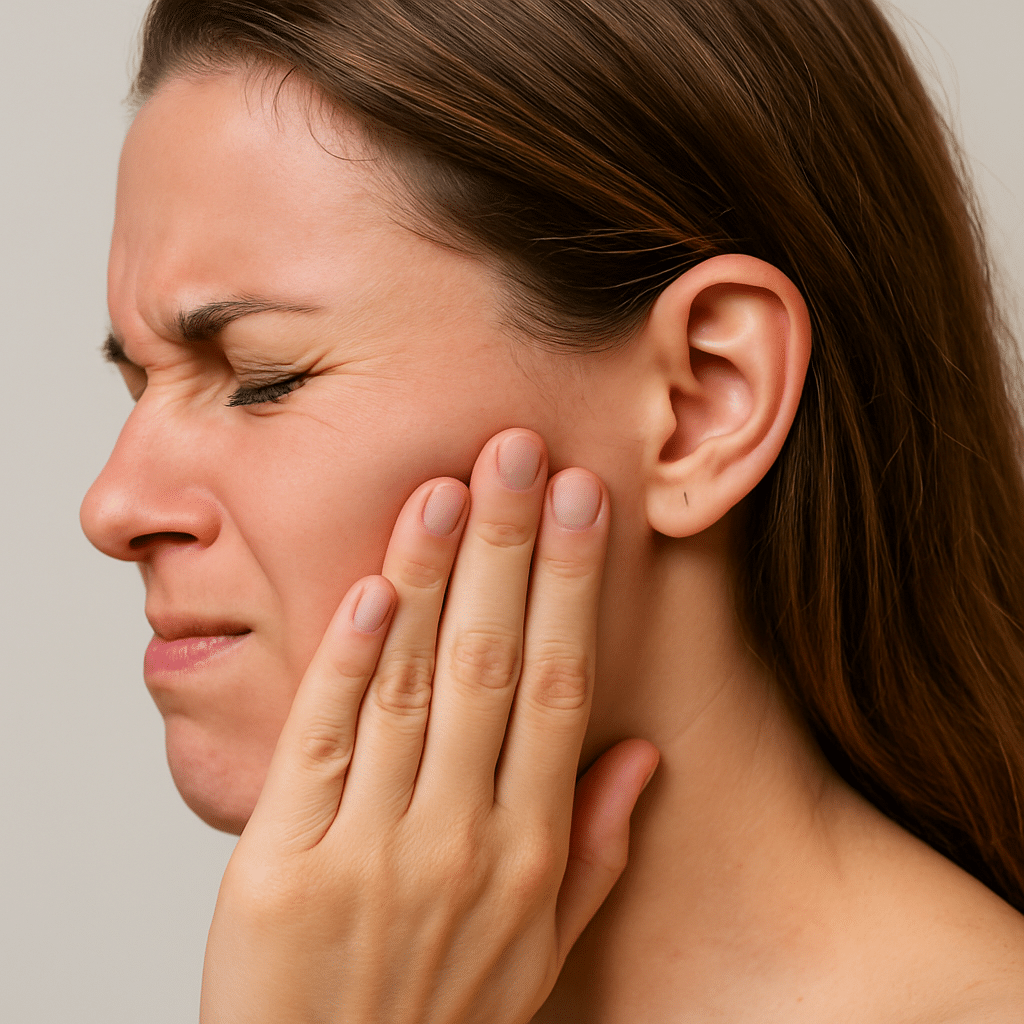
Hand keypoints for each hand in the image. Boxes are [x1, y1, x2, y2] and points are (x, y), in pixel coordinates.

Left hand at [199, 429, 659, 1023]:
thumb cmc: (437, 1020)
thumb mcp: (540, 955)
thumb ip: (595, 852)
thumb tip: (641, 758)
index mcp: (528, 854)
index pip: (561, 688)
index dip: (573, 587)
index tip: (584, 502)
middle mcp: (459, 840)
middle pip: (493, 665)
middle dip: (509, 547)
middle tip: (520, 451)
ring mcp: (370, 850)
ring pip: (410, 685)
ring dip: (433, 577)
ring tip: (451, 487)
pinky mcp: (282, 864)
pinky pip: (320, 743)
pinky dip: (349, 660)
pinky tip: (375, 586)